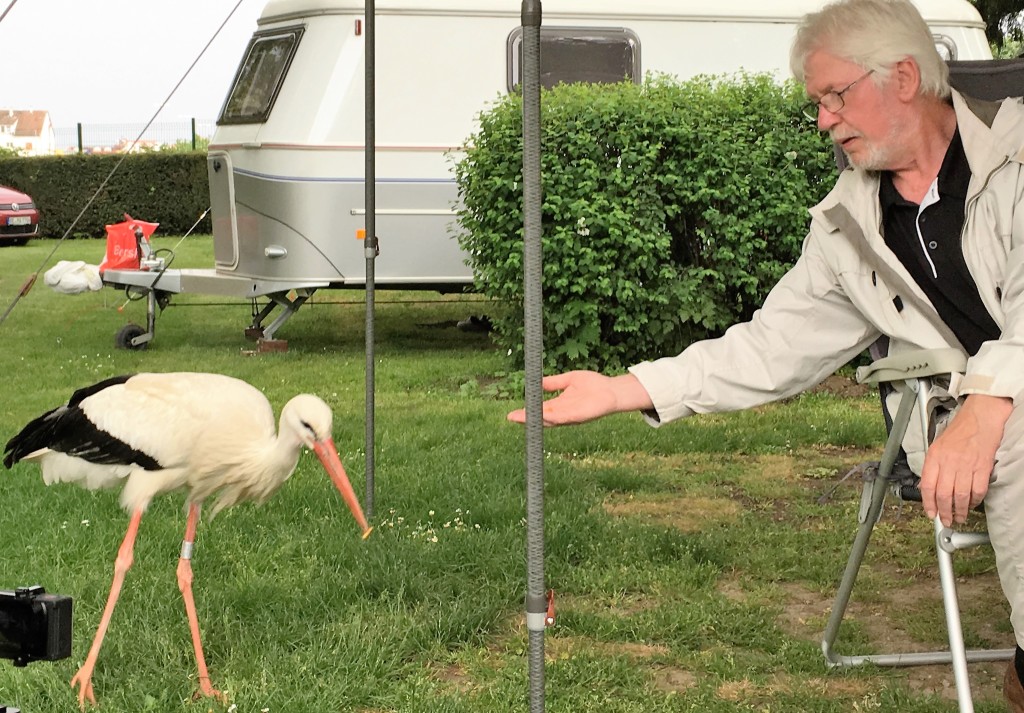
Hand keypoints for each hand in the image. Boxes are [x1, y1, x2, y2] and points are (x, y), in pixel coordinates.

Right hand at [506, 371, 653, 426]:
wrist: (612, 390)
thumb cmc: (594, 385)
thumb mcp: (568, 380)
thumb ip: (554, 383)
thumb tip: (537, 382)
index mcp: (559, 405)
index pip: (540, 410)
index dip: (526, 412)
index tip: (512, 413)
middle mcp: (563, 413)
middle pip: (541, 418)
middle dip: (526, 418)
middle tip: (511, 417)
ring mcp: (570, 416)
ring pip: (549, 420)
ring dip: (535, 419)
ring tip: (520, 418)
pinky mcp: (578, 416)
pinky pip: (562, 418)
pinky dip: (551, 417)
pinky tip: (541, 415)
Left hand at [919, 394, 1012, 525]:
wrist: (980, 418)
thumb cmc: (959, 431)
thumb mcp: (937, 446)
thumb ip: (932, 466)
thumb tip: (927, 488)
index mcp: (934, 456)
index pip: (927, 485)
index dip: (928, 503)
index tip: (931, 513)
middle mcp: (949, 461)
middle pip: (943, 494)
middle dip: (944, 512)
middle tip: (946, 520)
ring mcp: (966, 465)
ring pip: (960, 496)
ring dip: (959, 510)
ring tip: (958, 517)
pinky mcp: (982, 467)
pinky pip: (977, 490)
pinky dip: (974, 501)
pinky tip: (971, 504)